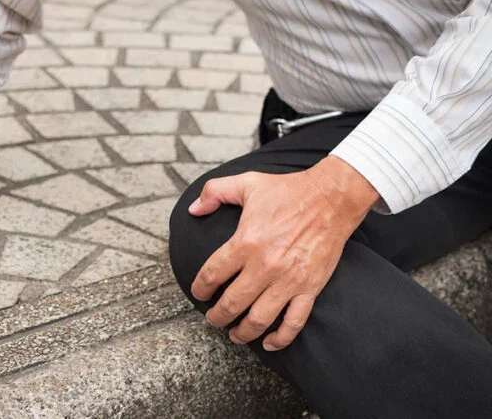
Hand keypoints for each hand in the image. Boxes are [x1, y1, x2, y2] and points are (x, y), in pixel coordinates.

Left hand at [188, 155, 378, 350]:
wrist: (332, 198)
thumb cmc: (289, 191)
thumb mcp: (246, 183)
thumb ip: (214, 192)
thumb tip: (193, 210)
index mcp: (246, 242)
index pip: (212, 274)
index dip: (200, 288)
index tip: (198, 293)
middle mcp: (265, 265)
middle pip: (231, 303)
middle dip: (217, 316)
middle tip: (212, 318)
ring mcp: (288, 280)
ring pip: (259, 319)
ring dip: (242, 332)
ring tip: (234, 334)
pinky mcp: (310, 288)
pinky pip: (294, 322)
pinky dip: (280, 338)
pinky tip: (268, 343)